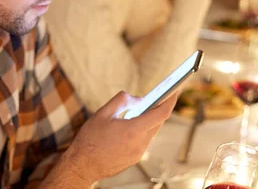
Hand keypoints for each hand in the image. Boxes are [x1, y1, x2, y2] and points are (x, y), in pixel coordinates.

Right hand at [61, 91, 176, 184]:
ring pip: (151, 132)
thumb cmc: (90, 139)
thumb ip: (122, 101)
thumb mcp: (103, 113)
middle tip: (155, 97)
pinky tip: (131, 125)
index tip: (175, 90)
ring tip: (139, 110)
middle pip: (158, 122)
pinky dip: (142, 130)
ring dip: (148, 120)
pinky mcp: (135, 159)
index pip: (162, 113)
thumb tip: (139, 99)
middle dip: (158, 108)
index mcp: (134, 130)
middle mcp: (140, 143)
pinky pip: (144, 140)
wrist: (82, 166)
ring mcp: (139, 153)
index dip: (170, 100)